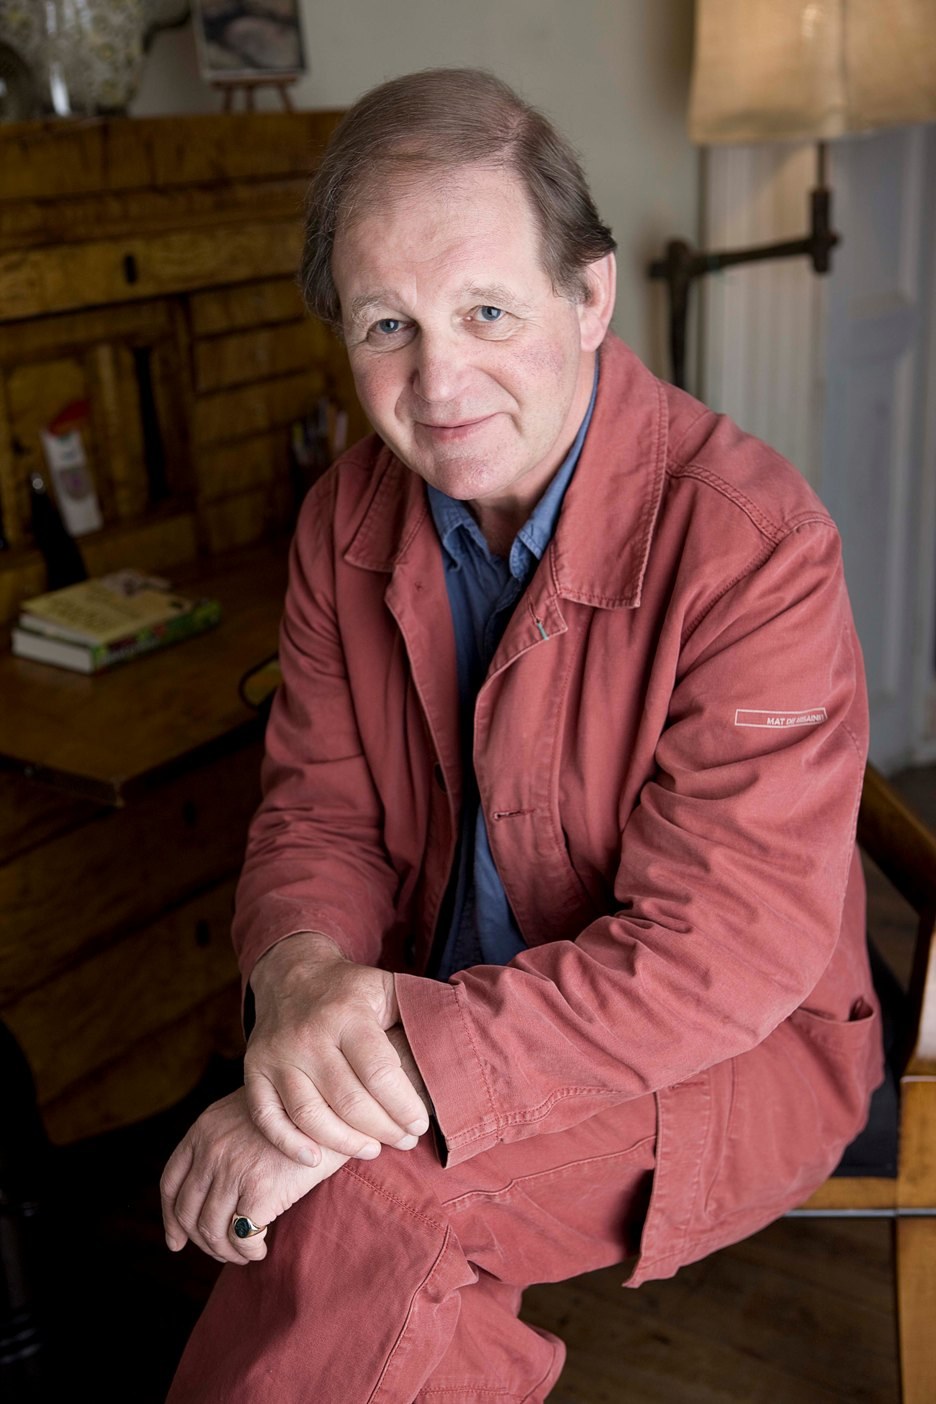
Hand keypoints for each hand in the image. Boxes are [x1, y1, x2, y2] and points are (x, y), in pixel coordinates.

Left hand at [160, 1087, 346, 1265]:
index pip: (171, 1182)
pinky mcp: (260, 1190)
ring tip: (245, 1253)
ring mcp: (234, 1170)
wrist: (335, 1107)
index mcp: (204, 1130)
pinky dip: (248, 1251)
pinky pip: (241, 1237)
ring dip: (226, 1251)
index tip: (177, 1241)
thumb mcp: (250, 1113)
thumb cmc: (299, 1112)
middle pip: (187, 1212)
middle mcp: (212, 1150)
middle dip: (202, 1241)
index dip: (170, 1219)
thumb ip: (225, 1141)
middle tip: (223, 1251)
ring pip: (212, 1231)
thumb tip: (211, 1189)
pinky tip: (261, 1250)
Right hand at [244, 932, 430, 1165]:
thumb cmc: (350, 991)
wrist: (291, 973)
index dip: (404, 1107)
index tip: (420, 1124)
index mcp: (347, 1014)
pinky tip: (315, 1160)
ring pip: (311, 1116)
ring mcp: (278, 1055)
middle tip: (404, 1140)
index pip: (379, 1073)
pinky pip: (267, 1118)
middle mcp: (309, 1035)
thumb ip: (417, 1012)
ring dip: (345, 1143)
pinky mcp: (254, 1071)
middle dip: (384, 1129)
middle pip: (349, 1101)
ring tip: (372, 1149)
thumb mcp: (387, 987)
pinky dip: (289, 1144)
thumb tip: (459, 1040)